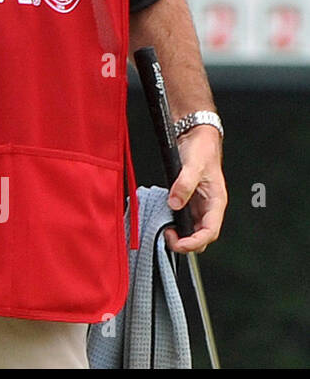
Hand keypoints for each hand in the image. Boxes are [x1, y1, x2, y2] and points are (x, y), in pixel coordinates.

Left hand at [165, 126, 226, 253]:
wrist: (196, 135)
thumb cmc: (201, 149)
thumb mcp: (192, 165)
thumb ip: (183, 184)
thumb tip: (174, 204)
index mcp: (216, 202)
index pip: (210, 232)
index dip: (194, 242)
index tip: (177, 243)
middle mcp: (209, 207)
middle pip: (201, 237)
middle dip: (185, 243)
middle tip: (165, 235)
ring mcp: (199, 205)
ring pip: (192, 230)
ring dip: (179, 235)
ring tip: (162, 230)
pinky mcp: (188, 200)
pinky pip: (183, 219)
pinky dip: (174, 224)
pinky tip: (162, 221)